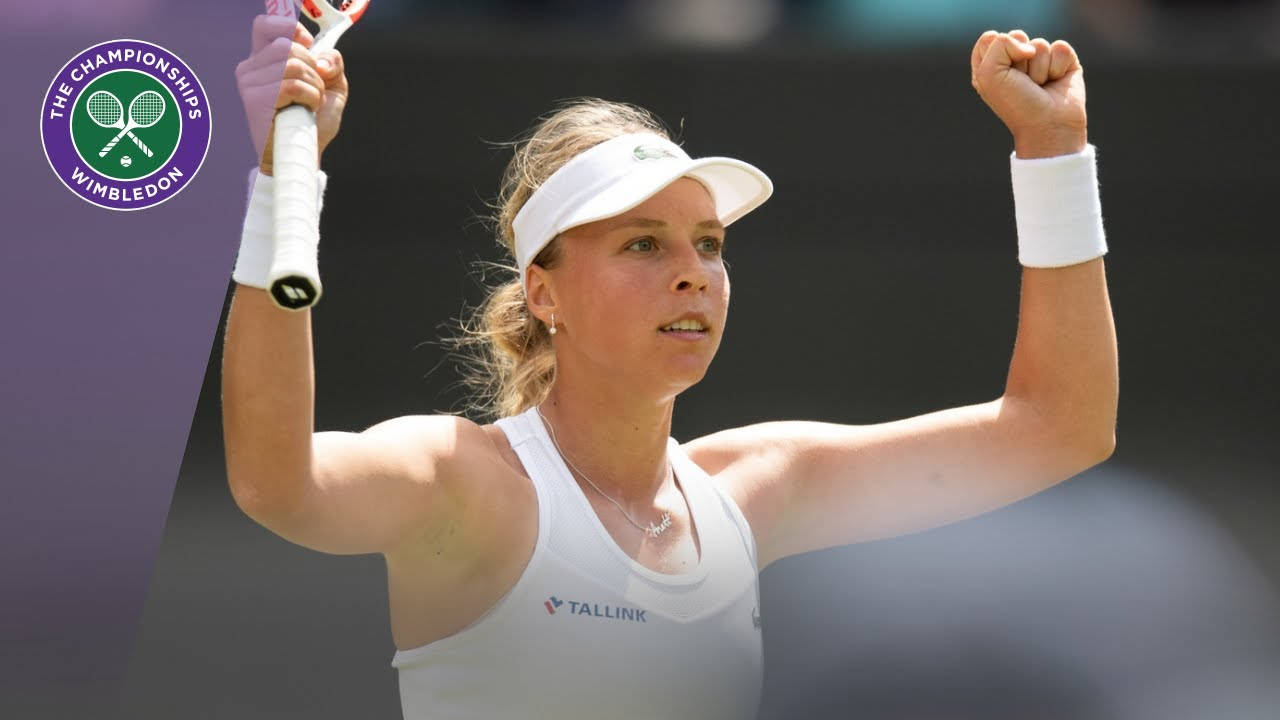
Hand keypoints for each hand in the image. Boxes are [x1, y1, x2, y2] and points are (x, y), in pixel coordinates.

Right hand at [235, 15, 349, 173]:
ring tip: (310, 104)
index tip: (308, 45)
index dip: (290, 28)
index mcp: (263, 61)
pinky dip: (310, 97)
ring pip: (294, 65)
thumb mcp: (330, 85)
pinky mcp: (256, 101)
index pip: (265, 26)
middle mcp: (249, 69)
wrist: (305, 153)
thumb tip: (322, 60)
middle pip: (289, 47)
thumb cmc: (312, 120)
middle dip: (314, 68)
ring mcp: (249, 85)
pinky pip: (293, 85)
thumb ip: (332, 62)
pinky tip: (305, 111)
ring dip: (315, 87)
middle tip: (314, 90)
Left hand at [970, 29, 1086, 158]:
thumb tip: (1030, 46)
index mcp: (991, 65)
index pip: (991, 38)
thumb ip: (999, 45)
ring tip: (1040, 87)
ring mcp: (1041, 60)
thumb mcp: (989, 75)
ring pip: (1039, 44)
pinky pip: (1060, 47)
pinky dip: (1057, 67)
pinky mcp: (1063, 61)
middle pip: (1017, 35)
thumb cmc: (1016, 105)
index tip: (1001, 76)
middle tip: (1023, 83)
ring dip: (1039, 69)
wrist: (1048, 125)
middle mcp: (1015, 61)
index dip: (997, 53)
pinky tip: (1056, 83)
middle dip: (1019, 61)